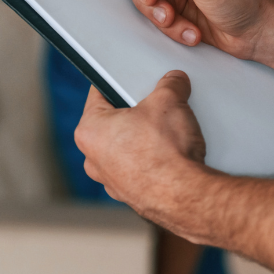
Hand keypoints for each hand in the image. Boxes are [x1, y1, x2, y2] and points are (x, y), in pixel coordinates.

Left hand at [75, 72, 210, 232]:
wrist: (185, 195)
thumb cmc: (164, 152)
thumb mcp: (168, 100)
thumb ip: (169, 84)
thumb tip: (174, 81)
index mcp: (89, 130)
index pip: (99, 92)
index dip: (120, 80)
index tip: (134, 78)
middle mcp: (93, 158)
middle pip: (114, 120)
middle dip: (136, 110)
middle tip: (157, 103)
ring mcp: (112, 181)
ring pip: (127, 146)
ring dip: (146, 136)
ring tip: (169, 130)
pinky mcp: (132, 195)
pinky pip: (141, 168)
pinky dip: (155, 160)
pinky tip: (174, 154)